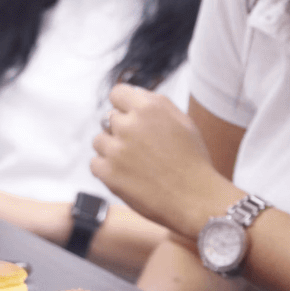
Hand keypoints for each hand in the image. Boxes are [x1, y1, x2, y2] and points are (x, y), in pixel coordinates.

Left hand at [91, 83, 240, 238]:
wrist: (194, 197)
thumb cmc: (192, 160)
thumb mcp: (182, 121)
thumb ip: (156, 104)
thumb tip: (135, 95)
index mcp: (150, 107)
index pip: (117, 93)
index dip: (123, 105)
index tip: (128, 116)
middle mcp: (130, 124)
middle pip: (108, 117)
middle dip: (120, 128)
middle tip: (139, 146)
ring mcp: (117, 149)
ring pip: (99, 140)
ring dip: (112, 148)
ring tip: (134, 162)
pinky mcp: (108, 173)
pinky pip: (95, 163)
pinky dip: (106, 168)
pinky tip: (126, 174)